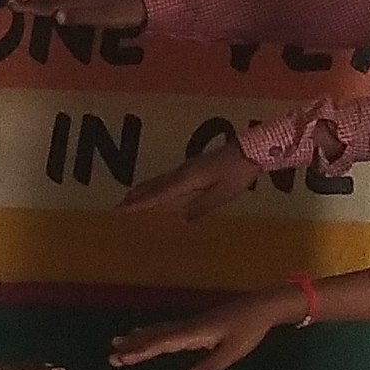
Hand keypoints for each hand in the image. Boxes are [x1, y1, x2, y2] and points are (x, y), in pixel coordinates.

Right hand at [0, 0, 146, 30]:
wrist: (148, 2)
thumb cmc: (125, 11)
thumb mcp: (103, 17)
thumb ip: (80, 16)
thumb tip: (57, 16)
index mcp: (79, 2)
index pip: (49, 6)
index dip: (31, 7)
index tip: (12, 4)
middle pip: (52, 1)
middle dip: (34, 3)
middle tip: (16, 3)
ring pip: (61, 1)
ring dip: (46, 4)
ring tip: (33, 5)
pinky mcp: (98, 0)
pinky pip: (72, 2)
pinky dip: (61, 5)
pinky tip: (63, 8)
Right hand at [106, 291, 294, 369]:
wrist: (261, 307)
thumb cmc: (248, 330)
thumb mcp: (232, 352)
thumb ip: (210, 367)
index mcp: (193, 333)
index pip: (161, 343)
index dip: (141, 351)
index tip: (121, 358)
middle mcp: (187, 327)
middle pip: (155, 336)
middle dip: (133, 346)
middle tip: (111, 354)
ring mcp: (191, 324)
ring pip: (159, 331)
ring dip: (139, 338)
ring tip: (119, 341)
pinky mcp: (196, 324)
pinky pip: (167, 328)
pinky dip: (153, 332)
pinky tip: (149, 333)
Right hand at [119, 140, 260, 220]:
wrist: (250, 150)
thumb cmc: (237, 174)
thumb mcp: (222, 194)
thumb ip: (201, 207)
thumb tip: (180, 219)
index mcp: (187, 180)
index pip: (159, 194)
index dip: (140, 202)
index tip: (122, 208)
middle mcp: (182, 173)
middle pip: (155, 186)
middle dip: (136, 196)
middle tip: (118, 206)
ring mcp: (187, 169)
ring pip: (160, 181)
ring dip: (144, 190)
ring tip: (131, 197)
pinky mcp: (194, 168)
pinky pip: (168, 179)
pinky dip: (157, 186)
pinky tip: (158, 189)